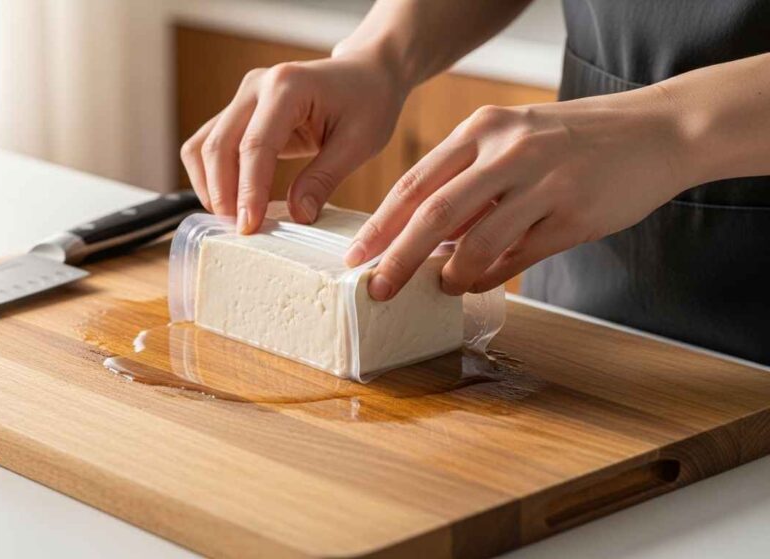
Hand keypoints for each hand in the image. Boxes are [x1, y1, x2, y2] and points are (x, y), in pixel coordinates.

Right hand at [180, 51, 407, 232]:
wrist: (365, 74)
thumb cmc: (369, 102)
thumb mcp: (359, 142)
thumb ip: (324, 178)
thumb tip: (298, 216)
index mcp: (287, 87)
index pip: (255, 146)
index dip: (248, 191)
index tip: (249, 226)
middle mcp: (256, 86)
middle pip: (218, 146)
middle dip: (223, 194)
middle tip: (240, 231)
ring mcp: (242, 97)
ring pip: (203, 146)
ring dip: (210, 186)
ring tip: (233, 219)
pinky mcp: (238, 112)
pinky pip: (209, 145)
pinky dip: (212, 176)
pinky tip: (232, 200)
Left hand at [345, 89, 693, 298]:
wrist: (655, 132)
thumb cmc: (570, 140)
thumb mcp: (512, 140)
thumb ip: (467, 180)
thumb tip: (421, 235)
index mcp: (483, 129)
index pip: (416, 181)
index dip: (381, 223)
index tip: (357, 254)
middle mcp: (509, 152)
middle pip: (434, 213)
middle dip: (397, 257)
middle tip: (377, 288)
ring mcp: (543, 184)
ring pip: (477, 241)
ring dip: (450, 274)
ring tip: (439, 287)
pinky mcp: (573, 216)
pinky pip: (517, 258)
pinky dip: (489, 276)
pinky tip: (475, 284)